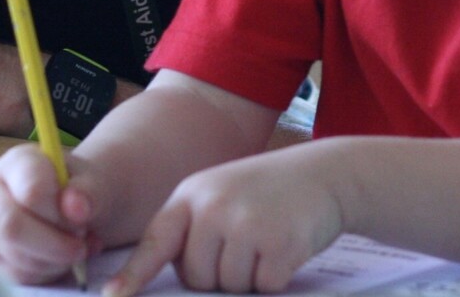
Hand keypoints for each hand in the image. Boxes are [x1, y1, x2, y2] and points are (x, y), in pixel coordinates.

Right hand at [0, 144, 100, 283]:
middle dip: (54, 244)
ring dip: (55, 259)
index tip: (84, 216)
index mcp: (17, 163)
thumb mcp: (91, 180)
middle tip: (81, 245)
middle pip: (12, 226)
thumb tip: (76, 209)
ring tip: (75, 245)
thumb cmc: (76, 187)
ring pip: (16, 255)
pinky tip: (61, 258)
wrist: (70, 202)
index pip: (31, 190)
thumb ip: (87, 190)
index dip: (60, 210)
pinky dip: (48, 271)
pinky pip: (18, 274)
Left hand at [106, 153, 343, 296]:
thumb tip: (180, 279)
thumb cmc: (268, 192)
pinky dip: (275, 278)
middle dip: (218, 274)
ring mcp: (246, 224)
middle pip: (196, 277)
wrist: (326, 174)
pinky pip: (263, 287)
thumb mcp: (221, 195)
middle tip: (244, 242)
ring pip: (228, 287)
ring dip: (248, 277)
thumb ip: (194, 229)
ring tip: (266, 240)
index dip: (133, 275)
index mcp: (192, 195)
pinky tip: (285, 247)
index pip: (155, 242)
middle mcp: (213, 207)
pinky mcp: (278, 244)